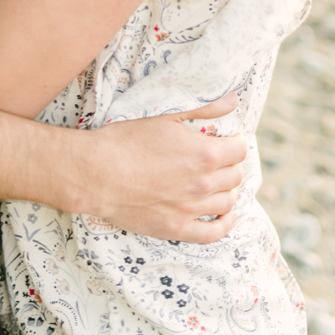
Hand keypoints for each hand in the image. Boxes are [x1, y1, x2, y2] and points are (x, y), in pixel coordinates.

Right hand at [83, 96, 247, 242]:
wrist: (95, 173)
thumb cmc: (125, 140)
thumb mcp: (164, 116)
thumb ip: (203, 109)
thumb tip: (233, 101)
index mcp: (204, 154)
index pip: (238, 150)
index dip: (234, 143)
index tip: (227, 141)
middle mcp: (203, 184)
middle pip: (235, 176)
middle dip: (230, 166)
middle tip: (218, 161)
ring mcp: (191, 210)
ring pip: (227, 202)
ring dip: (227, 191)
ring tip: (218, 184)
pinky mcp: (177, 229)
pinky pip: (213, 233)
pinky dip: (225, 224)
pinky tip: (227, 216)